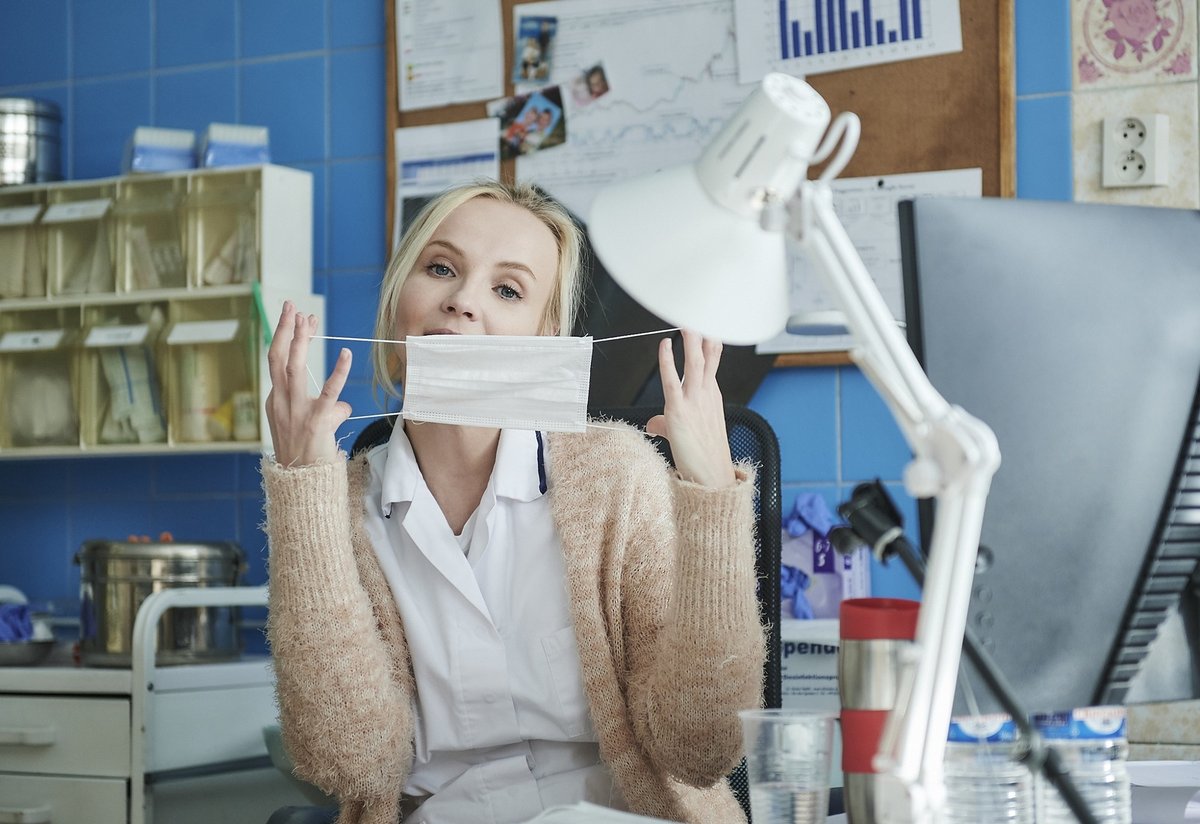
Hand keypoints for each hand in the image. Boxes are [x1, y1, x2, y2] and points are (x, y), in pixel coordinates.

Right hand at [264, 301, 351, 465]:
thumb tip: (343, 404)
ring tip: (307, 319)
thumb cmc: (308, 456)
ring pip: (294, 369)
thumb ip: (326, 411)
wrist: (303, 483)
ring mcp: (296, 412)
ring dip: (300, 341)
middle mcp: (281, 403)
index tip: (299, 319)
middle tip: (292, 306)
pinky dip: (337, 372)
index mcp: (276, 401)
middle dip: (284, 329)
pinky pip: (328, 393)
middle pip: (278, 358)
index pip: (278, 363)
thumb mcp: (312, 428)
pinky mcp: (315, 423)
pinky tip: (345, 353)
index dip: (288, 338)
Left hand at [645, 330, 735, 487]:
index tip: (706, 320)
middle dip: (703, 331)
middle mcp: (706, 394)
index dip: (709, 339)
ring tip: (687, 318)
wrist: (711, 477)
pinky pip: (672, 380)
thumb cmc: (702, 457)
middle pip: (706, 354)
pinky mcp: (679, 411)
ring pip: (694, 362)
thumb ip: (668, 422)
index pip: (712, 360)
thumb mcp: (685, 434)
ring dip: (691, 339)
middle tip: (699, 309)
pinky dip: (667, 361)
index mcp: (711, 395)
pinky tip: (663, 345)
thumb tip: (653, 423)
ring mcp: (694, 401)